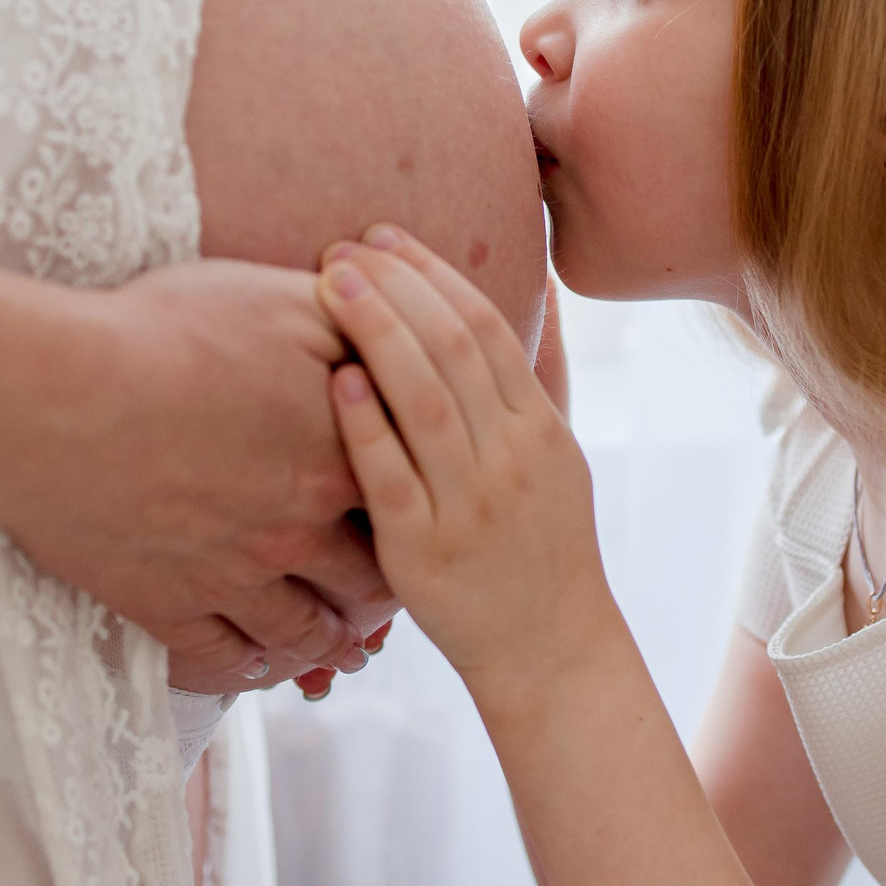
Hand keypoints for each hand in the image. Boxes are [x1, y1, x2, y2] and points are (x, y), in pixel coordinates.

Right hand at [0, 237, 394, 690]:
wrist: (58, 396)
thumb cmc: (165, 333)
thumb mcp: (279, 300)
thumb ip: (349, 320)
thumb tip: (391, 325)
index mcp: (337, 459)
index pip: (406, 502)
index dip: (416, 510)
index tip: (417, 516)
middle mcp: (296, 531)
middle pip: (366, 583)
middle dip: (381, 593)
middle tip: (386, 600)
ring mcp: (230, 577)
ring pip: (301, 633)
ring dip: (327, 644)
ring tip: (339, 652)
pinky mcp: (162, 604)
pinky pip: (220, 657)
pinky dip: (246, 668)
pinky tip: (254, 664)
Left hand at [314, 226, 624, 706]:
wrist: (550, 649)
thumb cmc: (541, 548)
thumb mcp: (557, 457)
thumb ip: (531, 382)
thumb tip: (523, 298)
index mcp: (537, 428)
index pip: (485, 327)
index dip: (432, 273)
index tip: (384, 236)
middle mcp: (509, 457)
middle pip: (452, 348)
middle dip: (394, 287)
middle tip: (341, 249)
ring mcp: (468, 504)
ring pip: (423, 399)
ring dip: (374, 331)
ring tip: (328, 284)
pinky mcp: (424, 551)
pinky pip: (391, 476)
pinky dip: (365, 423)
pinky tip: (335, 378)